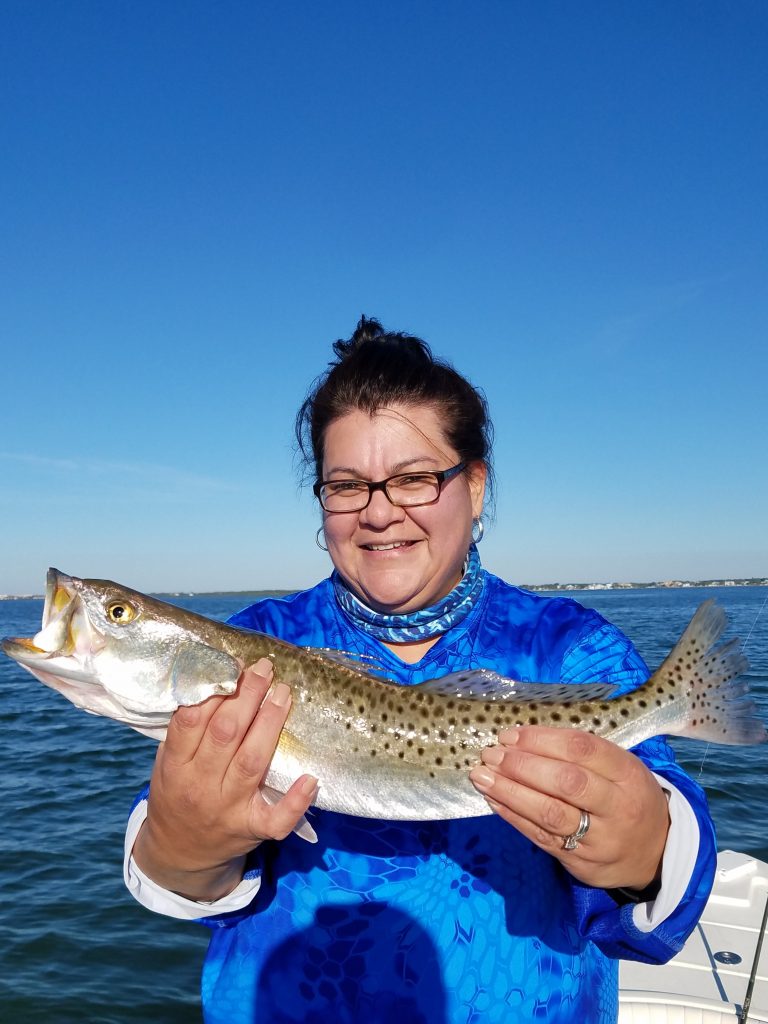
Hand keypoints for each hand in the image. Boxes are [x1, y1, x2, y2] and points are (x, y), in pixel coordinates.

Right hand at [132, 658, 317, 900]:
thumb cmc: (178, 793)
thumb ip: (187, 730)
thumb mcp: (167, 763)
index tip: (232, 665)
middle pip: (225, 735)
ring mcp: (228, 809)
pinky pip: (277, 819)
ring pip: (252, 762)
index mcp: (175, 767)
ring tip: (283, 693)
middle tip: (264, 669)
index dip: (213, 689)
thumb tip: (217, 679)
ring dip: (270, 723)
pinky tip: (310, 778)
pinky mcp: (253, 830)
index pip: (191, 721)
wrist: (180, 854)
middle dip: (247, 696)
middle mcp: (201, 787)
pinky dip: (296, 800)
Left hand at [469, 726, 669, 889]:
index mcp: (628, 774)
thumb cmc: (627, 797)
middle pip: (567, 782)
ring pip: (551, 813)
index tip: (510, 735)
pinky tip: (493, 800)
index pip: (583, 750)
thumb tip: (522, 739)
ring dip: (510, 792)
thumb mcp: (621, 768)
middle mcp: (618, 806)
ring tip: (482, 776)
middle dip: (523, 766)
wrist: (656, 853)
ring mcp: (601, 839)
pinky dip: (513, 816)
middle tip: (492, 754)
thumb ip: (582, 753)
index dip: (542, 740)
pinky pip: (542, 837)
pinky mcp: (582, 863)